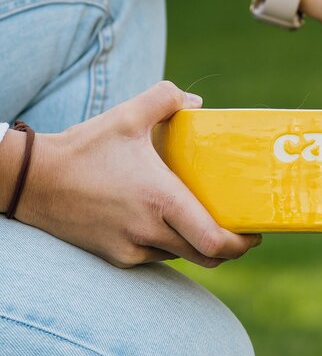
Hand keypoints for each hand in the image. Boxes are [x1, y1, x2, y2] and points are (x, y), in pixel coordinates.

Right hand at [13, 83, 260, 268]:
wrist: (33, 181)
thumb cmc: (83, 148)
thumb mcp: (127, 115)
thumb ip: (166, 98)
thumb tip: (196, 103)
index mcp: (161, 200)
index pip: (214, 241)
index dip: (242, 244)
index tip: (255, 233)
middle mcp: (149, 231)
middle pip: (206, 256)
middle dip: (229, 248)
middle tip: (240, 230)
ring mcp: (130, 249)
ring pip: (180, 257)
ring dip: (197, 245)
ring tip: (206, 222)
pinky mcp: (115, 256)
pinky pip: (154, 257)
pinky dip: (169, 246)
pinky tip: (168, 224)